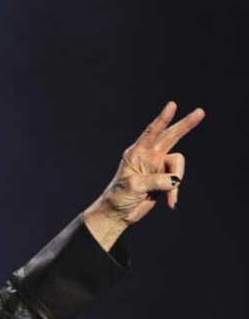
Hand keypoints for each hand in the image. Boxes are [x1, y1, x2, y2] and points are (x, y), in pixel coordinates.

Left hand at [84, 102, 204, 248]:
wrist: (118, 213)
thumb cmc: (118, 196)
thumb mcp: (134, 186)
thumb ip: (155, 180)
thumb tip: (174, 179)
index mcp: (136, 153)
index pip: (151, 133)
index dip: (162, 119)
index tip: (172, 105)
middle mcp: (149, 157)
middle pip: (171, 137)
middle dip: (185, 125)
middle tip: (200, 112)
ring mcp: (158, 168)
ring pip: (177, 166)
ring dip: (175, 183)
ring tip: (168, 196)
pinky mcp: (164, 180)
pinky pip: (177, 183)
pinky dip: (175, 193)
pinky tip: (171, 204)